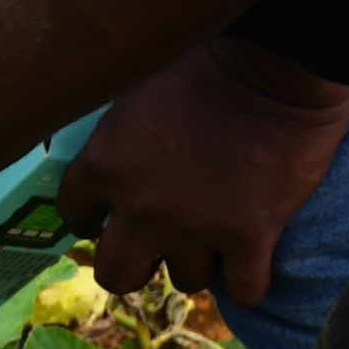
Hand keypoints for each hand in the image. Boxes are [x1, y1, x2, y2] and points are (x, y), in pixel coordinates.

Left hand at [58, 40, 348, 304]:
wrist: (274, 61)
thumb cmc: (204, 59)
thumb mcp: (135, 90)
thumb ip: (118, 138)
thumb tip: (113, 160)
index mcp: (106, 165)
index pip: (74, 214)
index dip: (91, 218)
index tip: (105, 216)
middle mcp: (141, 207)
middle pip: (116, 274)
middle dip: (133, 264)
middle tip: (153, 247)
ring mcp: (195, 228)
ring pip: (183, 281)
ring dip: (194, 264)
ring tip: (210, 239)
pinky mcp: (250, 236)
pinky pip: (243, 290)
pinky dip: (247, 280)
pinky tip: (250, 259)